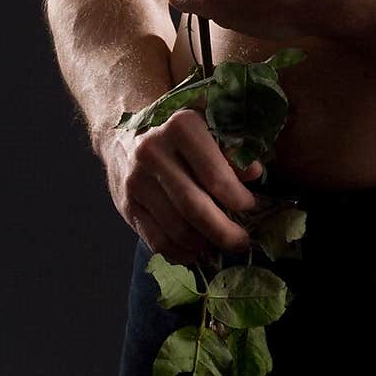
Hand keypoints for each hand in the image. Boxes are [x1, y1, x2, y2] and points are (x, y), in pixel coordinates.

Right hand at [102, 107, 263, 263]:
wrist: (123, 135)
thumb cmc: (177, 131)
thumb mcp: (207, 123)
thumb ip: (231, 146)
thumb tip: (252, 172)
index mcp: (181, 126)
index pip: (215, 175)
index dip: (237, 197)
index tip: (250, 205)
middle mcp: (154, 152)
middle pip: (195, 207)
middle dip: (224, 231)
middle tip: (242, 241)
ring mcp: (136, 180)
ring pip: (176, 228)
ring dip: (203, 244)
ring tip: (219, 246)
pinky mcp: (126, 205)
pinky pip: (155, 239)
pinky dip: (179, 252)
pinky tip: (194, 251)